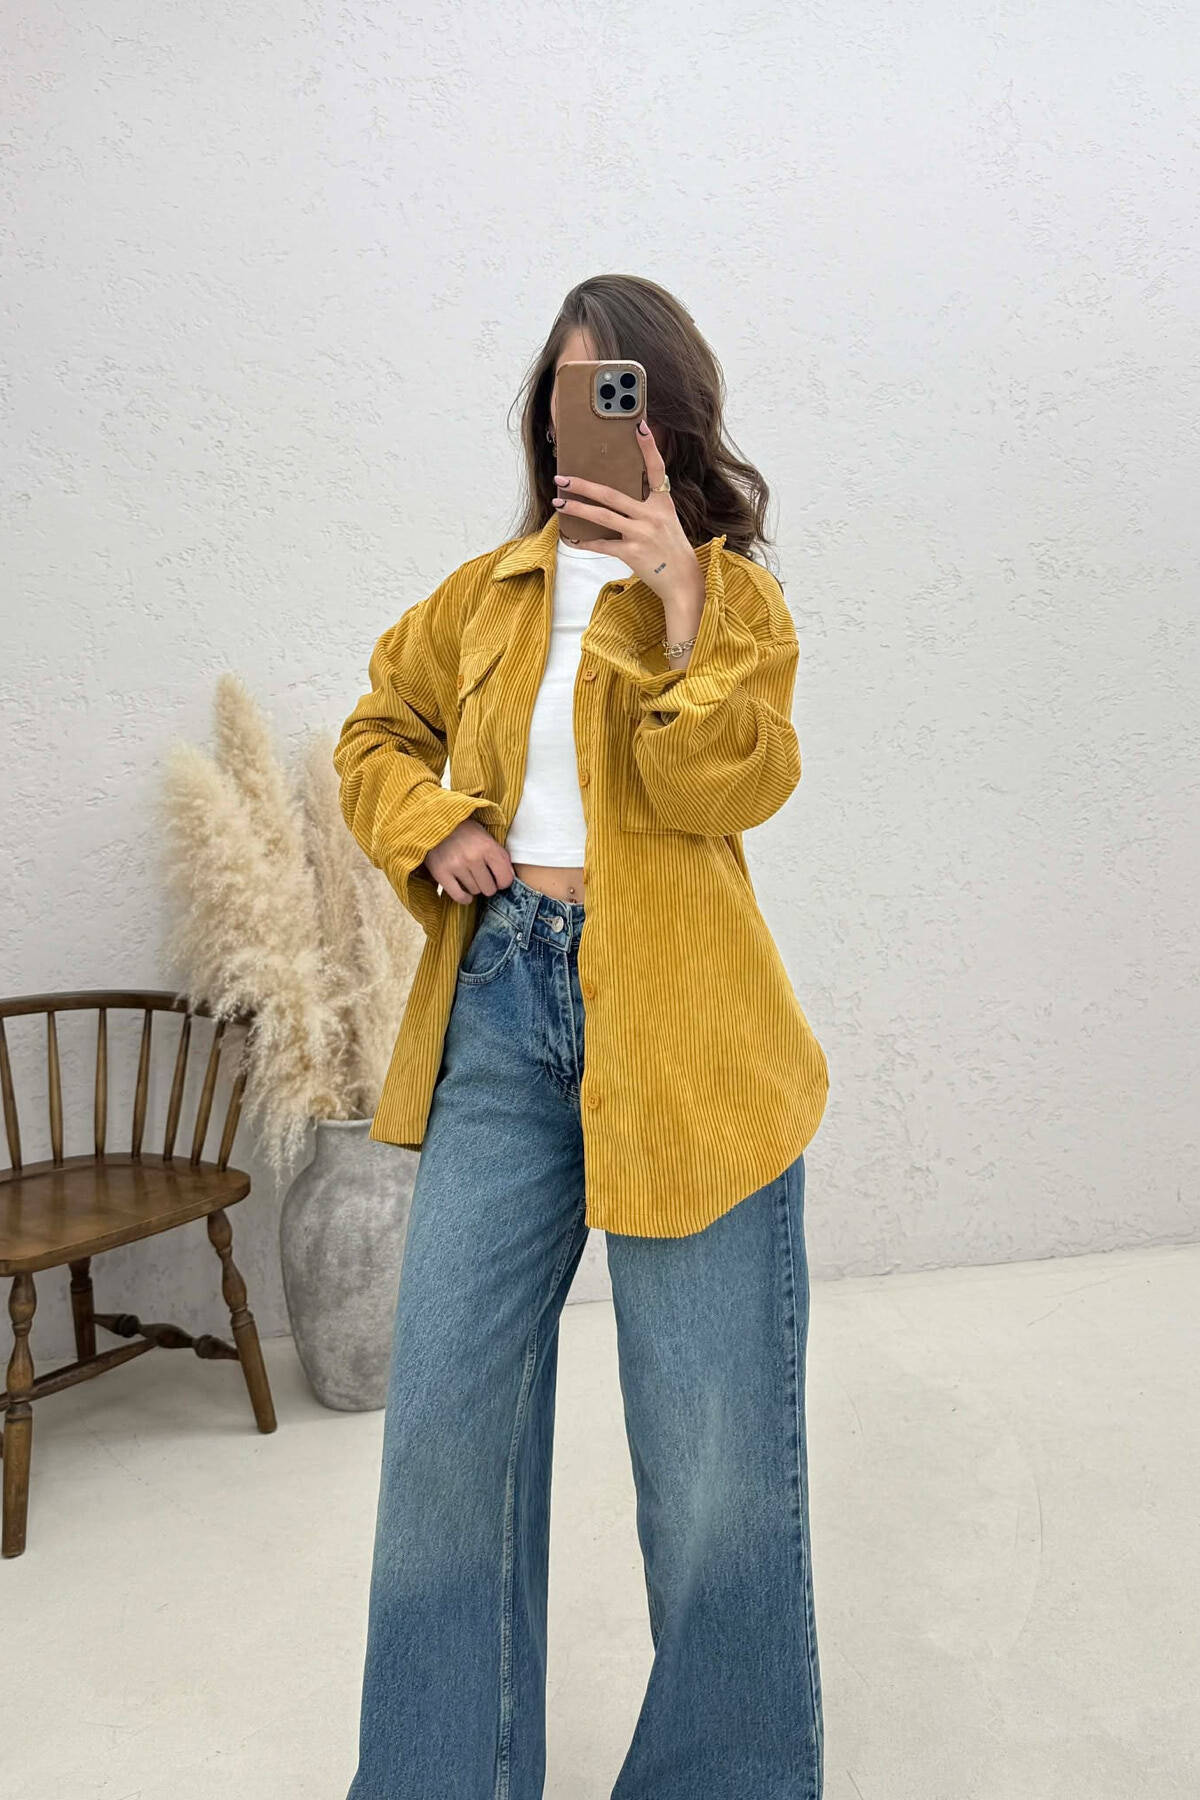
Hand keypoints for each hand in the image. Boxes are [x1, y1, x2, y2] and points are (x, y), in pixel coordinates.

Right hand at [424, 817, 513, 904]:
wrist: (435, 821)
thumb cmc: (464, 830)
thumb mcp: (486, 836)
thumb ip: (500, 855)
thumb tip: (509, 876)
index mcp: (488, 847)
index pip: (505, 879)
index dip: (503, 882)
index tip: (498, 879)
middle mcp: (473, 857)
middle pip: (489, 889)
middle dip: (487, 885)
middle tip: (481, 877)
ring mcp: (456, 865)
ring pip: (474, 892)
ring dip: (473, 887)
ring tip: (468, 875)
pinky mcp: (441, 872)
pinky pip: (459, 896)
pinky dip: (464, 898)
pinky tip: (465, 894)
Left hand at [552, 418, 704, 626]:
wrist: (683, 581)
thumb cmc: (672, 550)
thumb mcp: (667, 521)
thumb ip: (648, 507)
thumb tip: (617, 497)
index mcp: (663, 503)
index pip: (657, 469)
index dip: (648, 447)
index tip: (639, 426)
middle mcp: (652, 515)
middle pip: (612, 494)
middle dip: (584, 485)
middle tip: (562, 478)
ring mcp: (641, 534)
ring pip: (602, 516)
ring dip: (577, 509)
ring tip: (559, 503)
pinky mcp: (632, 553)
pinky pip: (603, 544)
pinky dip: (586, 542)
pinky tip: (572, 539)